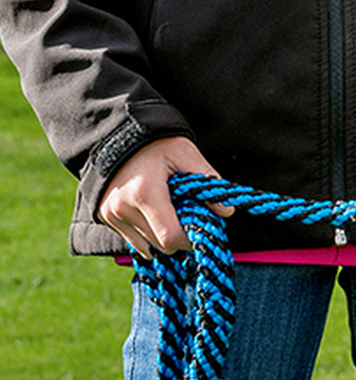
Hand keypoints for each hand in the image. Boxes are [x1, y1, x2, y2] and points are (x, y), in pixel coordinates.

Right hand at [100, 136, 230, 258]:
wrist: (120, 133)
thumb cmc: (157, 142)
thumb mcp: (186, 154)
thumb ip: (208, 181)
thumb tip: (227, 212)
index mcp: (145, 193)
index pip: (169, 237)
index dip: (190, 237)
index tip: (202, 226)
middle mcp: (122, 209)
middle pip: (158, 244)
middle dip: (179, 236)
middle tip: (191, 217)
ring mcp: (111, 216)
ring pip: (145, 246)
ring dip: (163, 237)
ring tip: (174, 213)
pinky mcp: (105, 217)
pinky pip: (132, 240)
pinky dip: (148, 235)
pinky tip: (157, 215)